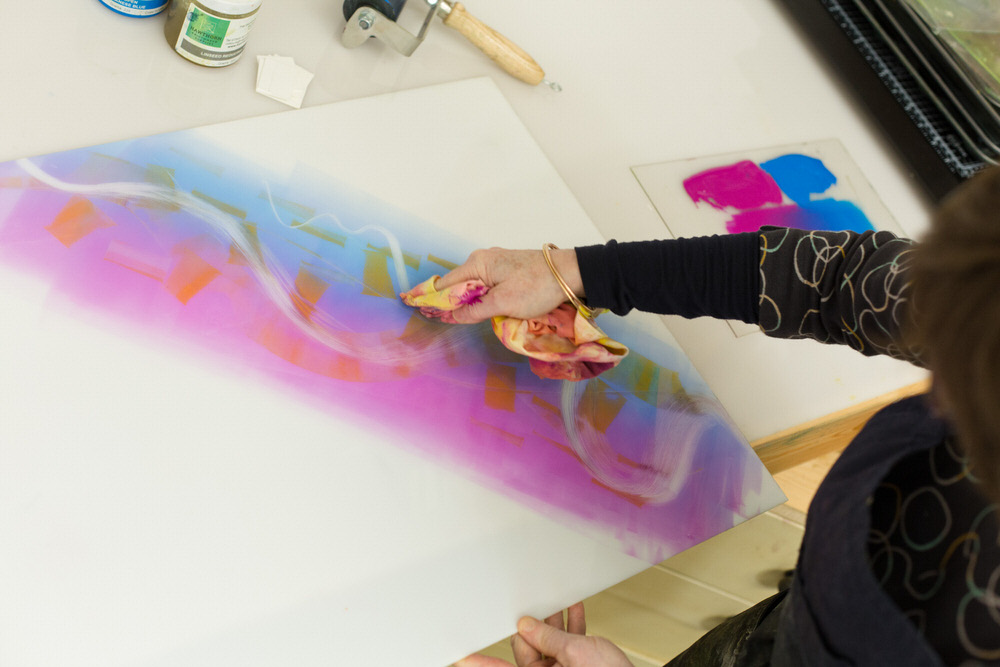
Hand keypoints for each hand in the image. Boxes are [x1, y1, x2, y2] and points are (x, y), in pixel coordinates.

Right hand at [435, 247, 582, 322]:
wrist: (570, 273)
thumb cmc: (537, 286)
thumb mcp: (503, 303)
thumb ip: (475, 311)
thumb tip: (452, 316)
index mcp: (477, 264)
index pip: (446, 284)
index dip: (432, 298)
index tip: (416, 308)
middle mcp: (483, 260)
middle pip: (458, 285)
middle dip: (448, 301)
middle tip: (437, 319)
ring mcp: (496, 263)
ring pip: (473, 286)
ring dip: (467, 302)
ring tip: (456, 318)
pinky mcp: (508, 270)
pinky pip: (485, 285)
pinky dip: (480, 298)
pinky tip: (479, 309)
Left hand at [456, 603, 633, 666]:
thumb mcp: (576, 652)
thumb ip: (549, 637)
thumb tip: (528, 625)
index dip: (476, 659)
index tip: (456, 653)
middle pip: (526, 648)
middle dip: (533, 626)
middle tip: (534, 603)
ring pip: (548, 643)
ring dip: (553, 622)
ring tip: (557, 599)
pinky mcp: (578, 666)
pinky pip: (568, 644)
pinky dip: (570, 627)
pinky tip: (573, 609)